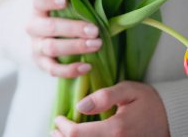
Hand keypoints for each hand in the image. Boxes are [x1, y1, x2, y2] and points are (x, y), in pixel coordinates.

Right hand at [26, 0, 101, 77]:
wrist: (32, 37)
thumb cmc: (55, 15)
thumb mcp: (58, 5)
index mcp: (37, 8)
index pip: (40, 2)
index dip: (51, 1)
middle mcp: (34, 26)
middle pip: (51, 27)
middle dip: (74, 28)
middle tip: (94, 30)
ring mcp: (36, 46)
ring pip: (53, 48)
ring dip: (76, 47)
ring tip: (96, 44)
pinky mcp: (41, 63)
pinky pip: (54, 70)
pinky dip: (70, 70)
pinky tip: (87, 66)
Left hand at [52, 81, 169, 136]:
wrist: (167, 120)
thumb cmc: (147, 102)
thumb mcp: (128, 90)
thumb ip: (105, 96)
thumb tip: (80, 105)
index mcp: (115, 129)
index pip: (78, 134)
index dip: (63, 127)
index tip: (58, 117)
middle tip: (55, 128)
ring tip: (61, 135)